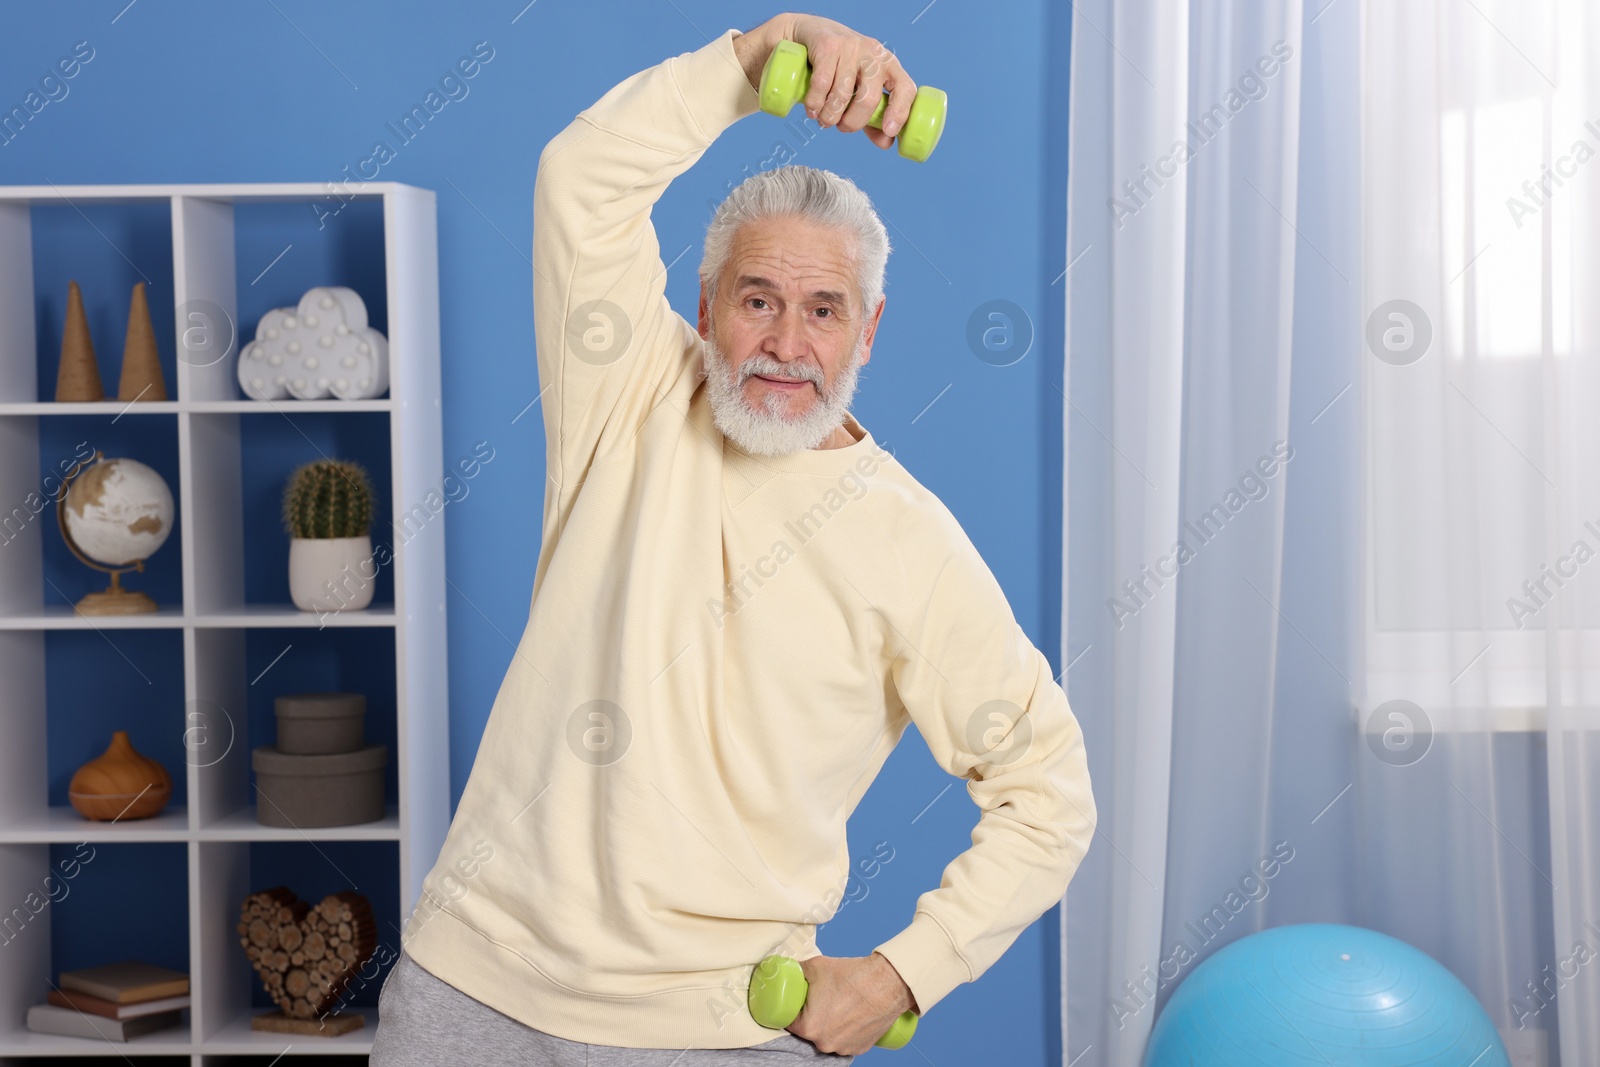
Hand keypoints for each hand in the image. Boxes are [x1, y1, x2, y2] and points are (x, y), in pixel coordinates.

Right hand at [732, 13, 916, 149]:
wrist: (807, 32)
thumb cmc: (837, 67)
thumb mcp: (858, 88)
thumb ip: (872, 117)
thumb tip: (887, 143)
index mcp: (888, 65)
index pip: (905, 88)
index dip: (900, 112)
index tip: (889, 131)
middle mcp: (873, 53)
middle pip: (869, 99)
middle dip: (852, 122)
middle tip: (841, 128)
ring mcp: (851, 47)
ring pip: (843, 95)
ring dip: (830, 116)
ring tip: (823, 119)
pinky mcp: (828, 45)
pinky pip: (822, 84)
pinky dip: (815, 103)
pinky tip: (812, 109)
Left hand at [786, 951, 918, 1055]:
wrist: (887, 983)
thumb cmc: (853, 976)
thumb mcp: (816, 966)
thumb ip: (798, 971)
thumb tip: (790, 972)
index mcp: (809, 1027)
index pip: (790, 1022)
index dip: (792, 1010)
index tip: (798, 1003)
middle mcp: (825, 1043)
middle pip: (809, 1031)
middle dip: (812, 1016)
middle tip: (820, 999)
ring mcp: (844, 1048)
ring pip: (828, 1036)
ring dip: (830, 1025)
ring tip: (839, 1005)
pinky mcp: (860, 1047)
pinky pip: (845, 1040)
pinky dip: (845, 1030)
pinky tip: (850, 1015)